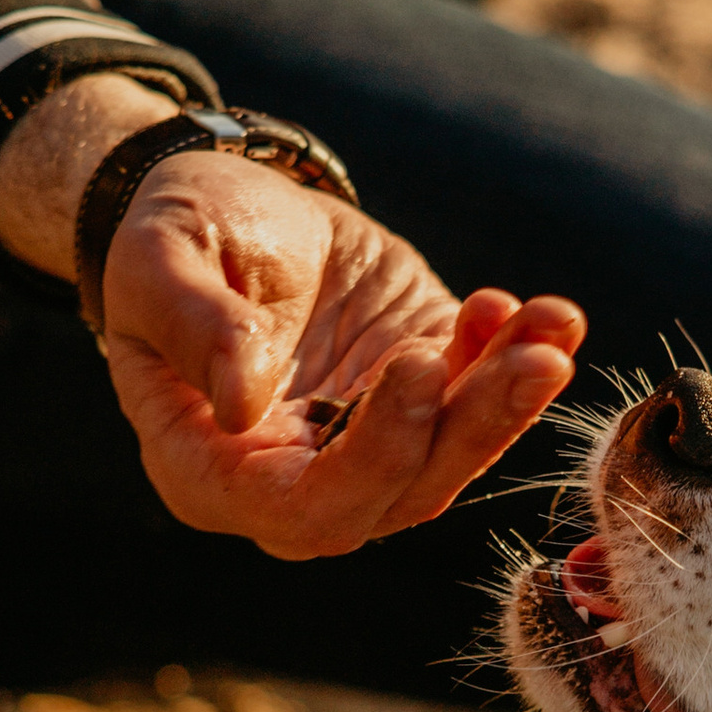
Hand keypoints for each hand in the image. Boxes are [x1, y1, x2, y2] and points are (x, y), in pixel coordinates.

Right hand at [0, 75, 584, 557]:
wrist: (232, 204)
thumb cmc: (174, 236)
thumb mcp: (159, 256)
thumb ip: (193, 323)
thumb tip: (243, 406)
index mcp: (210, 472)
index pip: (302, 508)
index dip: (372, 454)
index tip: (414, 364)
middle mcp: (293, 481)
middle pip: (398, 493)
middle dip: (471, 429)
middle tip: (530, 358)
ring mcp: (365, 446)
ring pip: (450, 456)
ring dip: (510, 400)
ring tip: (552, 329)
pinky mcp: (420, 400)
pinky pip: (476, 403)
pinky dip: (515, 360)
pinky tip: (538, 310)